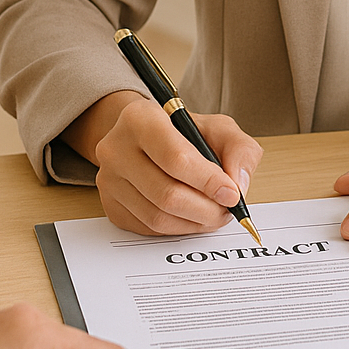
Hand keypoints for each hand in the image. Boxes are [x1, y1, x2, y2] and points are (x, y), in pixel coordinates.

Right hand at [67, 92, 263, 235]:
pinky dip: (179, 228)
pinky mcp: (110, 206)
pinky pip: (148, 229)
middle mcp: (116, 149)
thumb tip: (237, 185)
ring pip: (157, 217)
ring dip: (195, 223)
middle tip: (227, 210)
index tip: (231, 193)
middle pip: (167, 194)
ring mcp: (109, 180)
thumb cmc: (184, 133)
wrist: (148, 140)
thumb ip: (239, 150)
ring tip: (215, 214)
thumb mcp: (218, 127)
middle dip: (206, 209)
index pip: (175, 158)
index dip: (208, 181)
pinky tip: (193, 217)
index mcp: (140, 119)